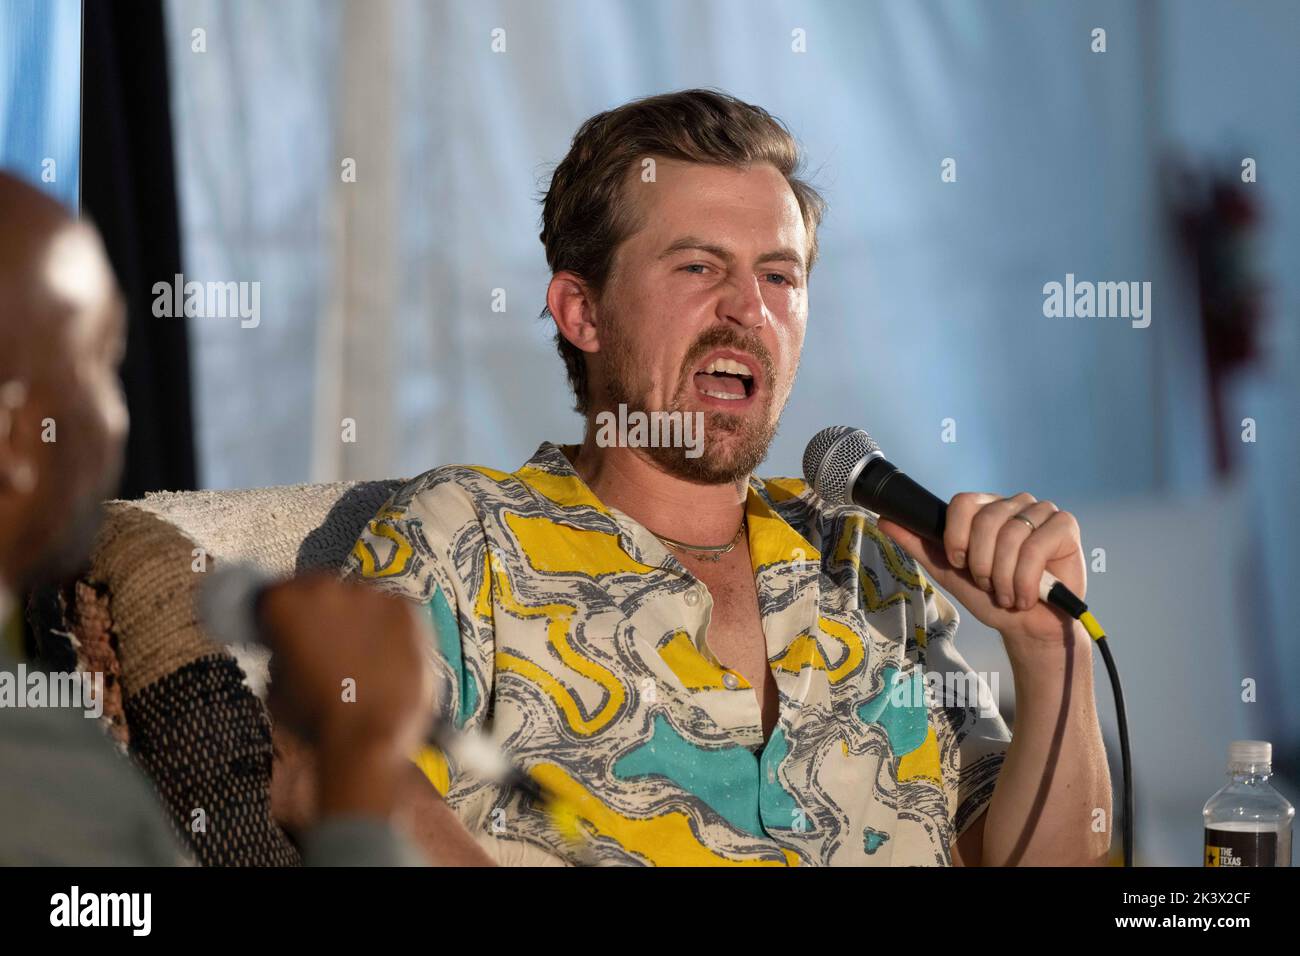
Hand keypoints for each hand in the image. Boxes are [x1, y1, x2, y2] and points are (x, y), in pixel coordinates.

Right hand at [259, 573, 433, 816]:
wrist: (369, 736)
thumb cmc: (315, 719)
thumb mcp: (276, 688)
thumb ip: (281, 656)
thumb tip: (291, 650)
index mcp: (285, 602)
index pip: (274, 595)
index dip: (279, 616)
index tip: (283, 634)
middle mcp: (327, 586)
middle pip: (318, 590)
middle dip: (318, 612)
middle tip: (324, 644)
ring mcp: (371, 593)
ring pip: (357, 597)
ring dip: (355, 617)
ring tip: (361, 653)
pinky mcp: (405, 607)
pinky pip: (391, 608)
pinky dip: (387, 624)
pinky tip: (387, 653)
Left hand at [876, 492, 1086, 645]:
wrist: (1028, 627)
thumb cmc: (991, 599)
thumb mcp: (949, 572)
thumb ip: (919, 544)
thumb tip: (886, 521)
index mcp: (985, 509)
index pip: (962, 503)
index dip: (956, 538)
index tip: (960, 564)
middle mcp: (1013, 503)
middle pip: (985, 520)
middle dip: (981, 564)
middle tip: (989, 585)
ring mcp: (1041, 511)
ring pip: (1010, 535)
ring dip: (1004, 577)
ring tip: (1008, 594)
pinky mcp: (1065, 526)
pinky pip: (1037, 546)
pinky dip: (1026, 580)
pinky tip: (1027, 596)